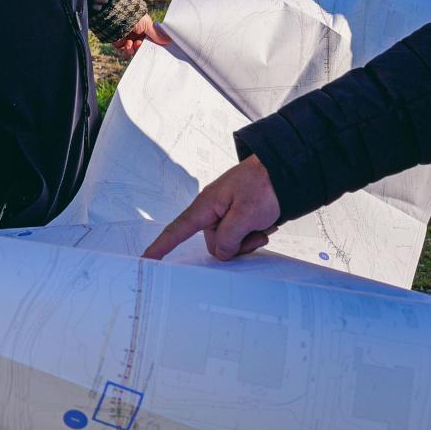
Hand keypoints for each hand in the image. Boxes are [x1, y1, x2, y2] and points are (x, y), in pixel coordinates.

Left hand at [114, 14, 170, 57]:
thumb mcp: (148, 25)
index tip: (153, 48)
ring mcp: (126, 40)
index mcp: (142, 31)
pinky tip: (127, 44)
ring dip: (133, 50)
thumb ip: (157, 35)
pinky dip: (126, 51)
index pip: (148, 42)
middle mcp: (135, 36)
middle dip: (141, 48)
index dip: (150, 46)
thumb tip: (169, 40)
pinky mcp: (118, 44)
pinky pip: (124, 53)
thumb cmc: (134, 18)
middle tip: (140, 44)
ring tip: (133, 43)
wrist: (118, 16)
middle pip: (140, 49)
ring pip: (132, 53)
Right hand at [143, 154, 281, 260]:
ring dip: (248, 241)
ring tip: (264, 226)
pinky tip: (266, 224)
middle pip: (214, 243)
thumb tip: (221, 251)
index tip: (146, 259)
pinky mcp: (238, 216)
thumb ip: (228, 238)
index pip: (178, 229)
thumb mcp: (245, 214)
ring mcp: (226, 213)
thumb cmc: (264, 185)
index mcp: (207, 205)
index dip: (161, 246)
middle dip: (235, 245)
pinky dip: (253, 235)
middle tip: (256, 233)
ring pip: (230, 243)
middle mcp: (213, 210)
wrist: (284, 169)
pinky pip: (240, 237)